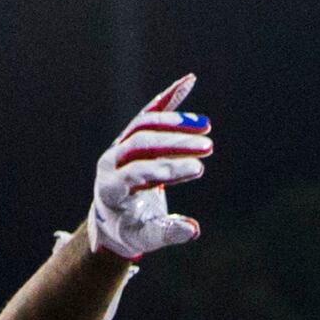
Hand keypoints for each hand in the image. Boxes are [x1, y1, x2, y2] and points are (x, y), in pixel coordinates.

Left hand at [87, 75, 211, 259]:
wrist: (112, 218)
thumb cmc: (131, 230)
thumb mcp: (147, 238)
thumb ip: (168, 233)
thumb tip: (193, 229)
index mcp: (111, 189)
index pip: (138, 172)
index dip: (168, 169)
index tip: (198, 169)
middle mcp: (111, 162)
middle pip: (141, 143)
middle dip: (175, 143)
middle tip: (208, 147)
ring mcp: (119, 146)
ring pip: (144, 125)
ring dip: (175, 122)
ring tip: (206, 126)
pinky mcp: (131, 137)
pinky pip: (149, 113)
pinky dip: (169, 98)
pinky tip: (188, 81)